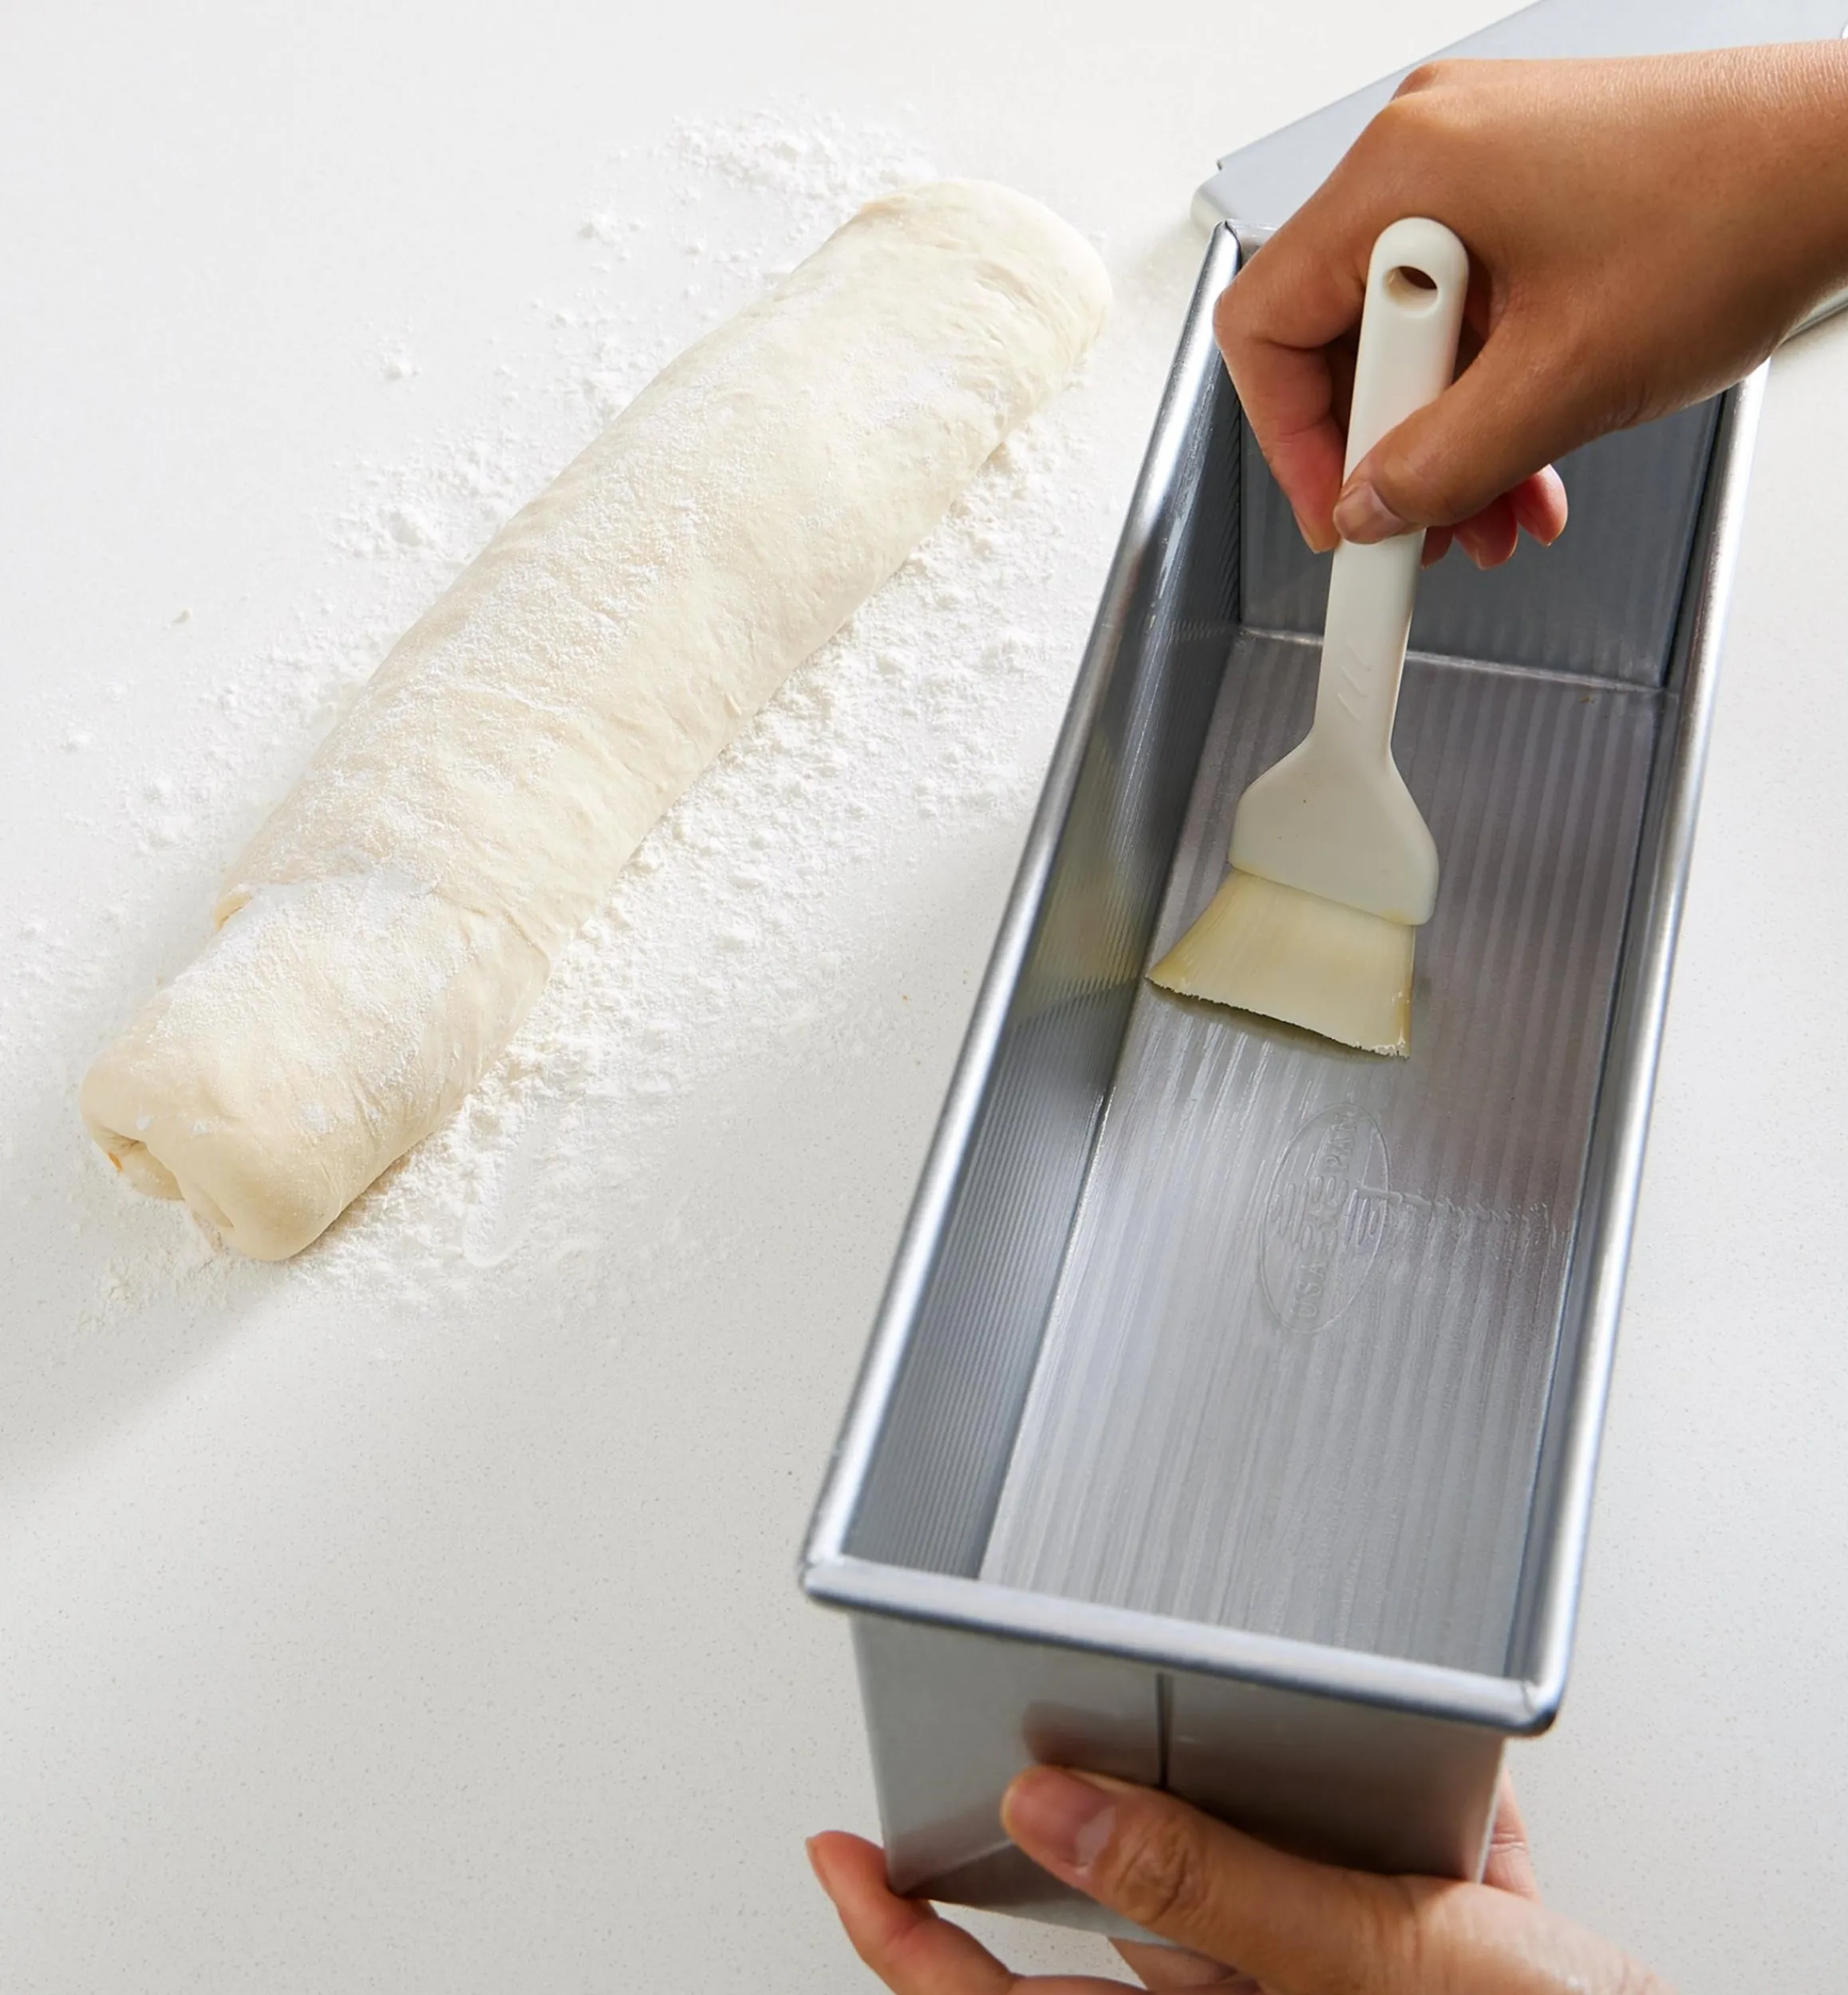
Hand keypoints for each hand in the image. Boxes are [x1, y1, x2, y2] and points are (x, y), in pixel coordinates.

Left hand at [809, 1768, 1669, 1992]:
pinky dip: (1385, 1821)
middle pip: (1109, 1933)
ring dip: (1248, 1802)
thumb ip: (1209, 1884)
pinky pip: (1359, 1875)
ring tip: (1240, 1716)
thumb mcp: (1374, 1961)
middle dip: (1078, 1830)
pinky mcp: (1401, 1958)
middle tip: (1009, 1736)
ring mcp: (1325, 1985)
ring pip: (1237, 1885)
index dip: (895, 1939)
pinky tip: (1427, 1788)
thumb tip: (1047, 1806)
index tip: (834, 1853)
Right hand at [1218, 44, 1847, 568]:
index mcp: (1406, 171)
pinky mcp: (1521, 186)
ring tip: (1496, 501)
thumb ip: (1441, 465)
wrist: (1847, 162)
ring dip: (1442, 433)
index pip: (1266, 322)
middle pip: (1334, 335)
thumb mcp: (1563, 382)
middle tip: (1425, 515)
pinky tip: (1526, 449)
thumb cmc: (1738, 213)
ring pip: (1407, 335)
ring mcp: (1475, 163)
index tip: (1338, 510)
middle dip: (1384, 447)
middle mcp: (1426, 151)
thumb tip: (1371, 509)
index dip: (1289, 440)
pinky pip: (1463, 308)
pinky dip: (1483, 388)